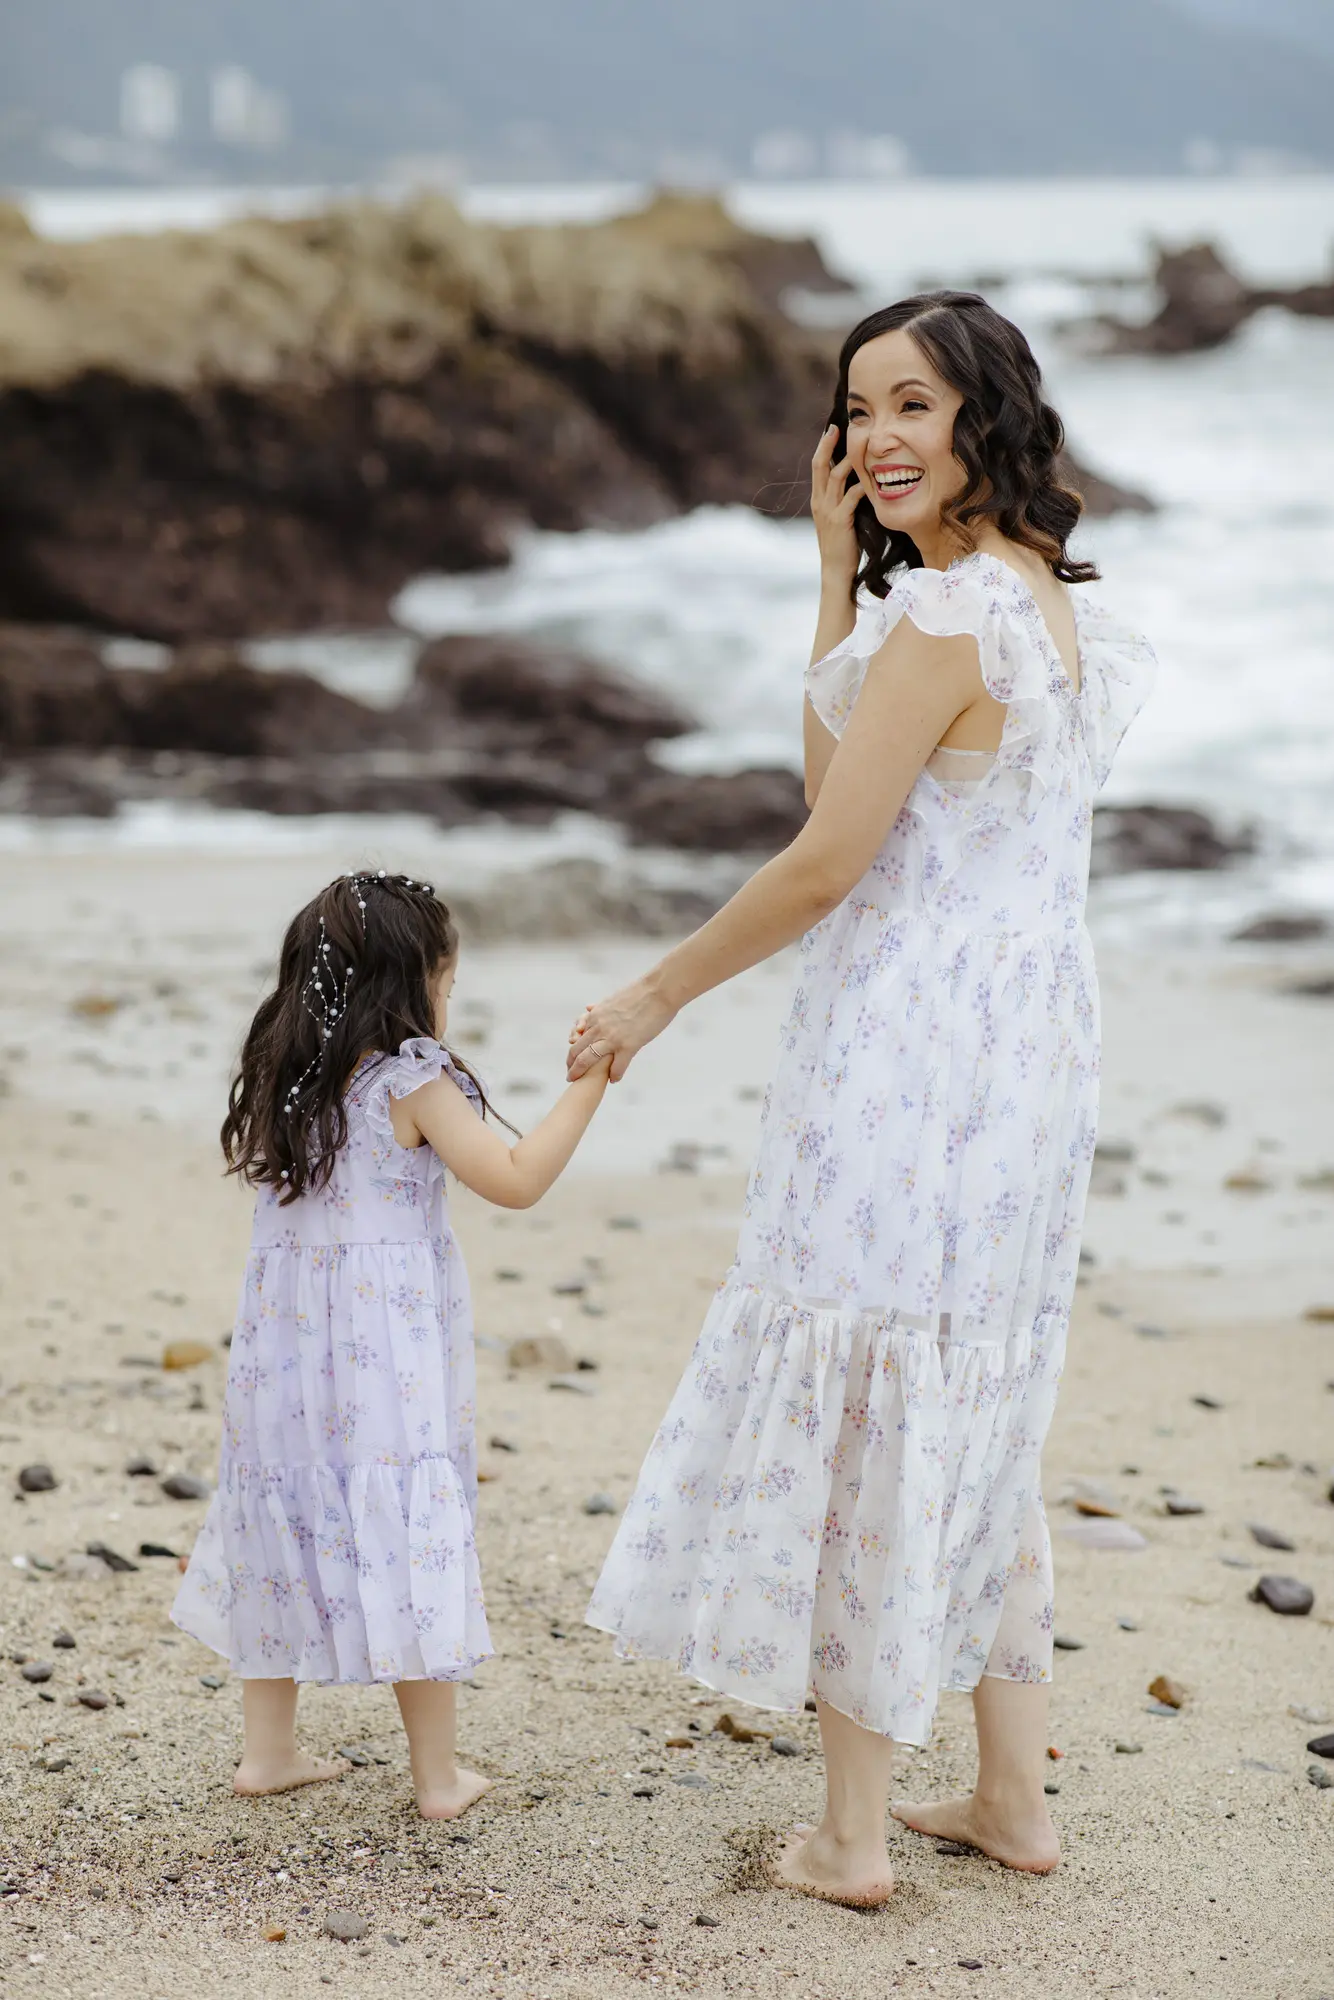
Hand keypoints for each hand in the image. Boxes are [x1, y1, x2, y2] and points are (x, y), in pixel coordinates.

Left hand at [567, 977, 676, 1081]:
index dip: (572, 1050)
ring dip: (582, 1073)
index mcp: (596, 1016)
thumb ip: (600, 1008)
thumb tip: (588, 1008)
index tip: (571, 1060)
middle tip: (570, 1076)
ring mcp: (612, 1038)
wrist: (658, 991)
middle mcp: (599, 1027)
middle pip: (577, 1051)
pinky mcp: (628, 1045)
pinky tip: (614, 1080)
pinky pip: (616, 1066)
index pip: (577, 1036)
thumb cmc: (640, 993)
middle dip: (572, 1066)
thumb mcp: (612, 999)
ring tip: (581, 1082)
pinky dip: (614, 1075)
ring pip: (588, 1060)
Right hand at [810, 423, 864, 585]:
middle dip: (827, 444)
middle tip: (835, 426)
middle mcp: (819, 502)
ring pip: (834, 477)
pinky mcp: (840, 521)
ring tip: (858, 445)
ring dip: (847, 460)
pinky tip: (870, 478)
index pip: (817, 467)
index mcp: (818, 500)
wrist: (836, 572)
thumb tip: (857, 483)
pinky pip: (850, 497)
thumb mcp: (838, 519)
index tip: (831, 430)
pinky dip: (861, 486)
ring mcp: (828, 511)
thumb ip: (842, 501)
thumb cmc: (842, 547)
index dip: (822, 448)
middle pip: (819, 466)